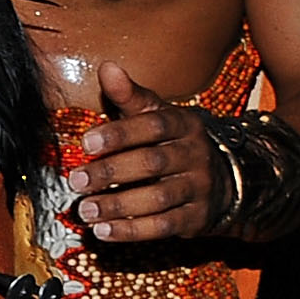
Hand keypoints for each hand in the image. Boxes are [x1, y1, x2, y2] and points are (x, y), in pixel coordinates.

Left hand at [67, 62, 215, 240]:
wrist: (223, 177)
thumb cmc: (171, 141)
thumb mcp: (155, 114)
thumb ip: (129, 95)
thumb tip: (107, 67)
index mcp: (183, 124)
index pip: (152, 125)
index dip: (119, 134)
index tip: (86, 143)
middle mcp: (195, 155)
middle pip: (153, 163)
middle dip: (111, 173)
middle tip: (76, 180)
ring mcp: (199, 188)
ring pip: (158, 198)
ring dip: (118, 206)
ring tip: (85, 210)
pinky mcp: (197, 218)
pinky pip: (164, 226)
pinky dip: (132, 230)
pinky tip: (104, 231)